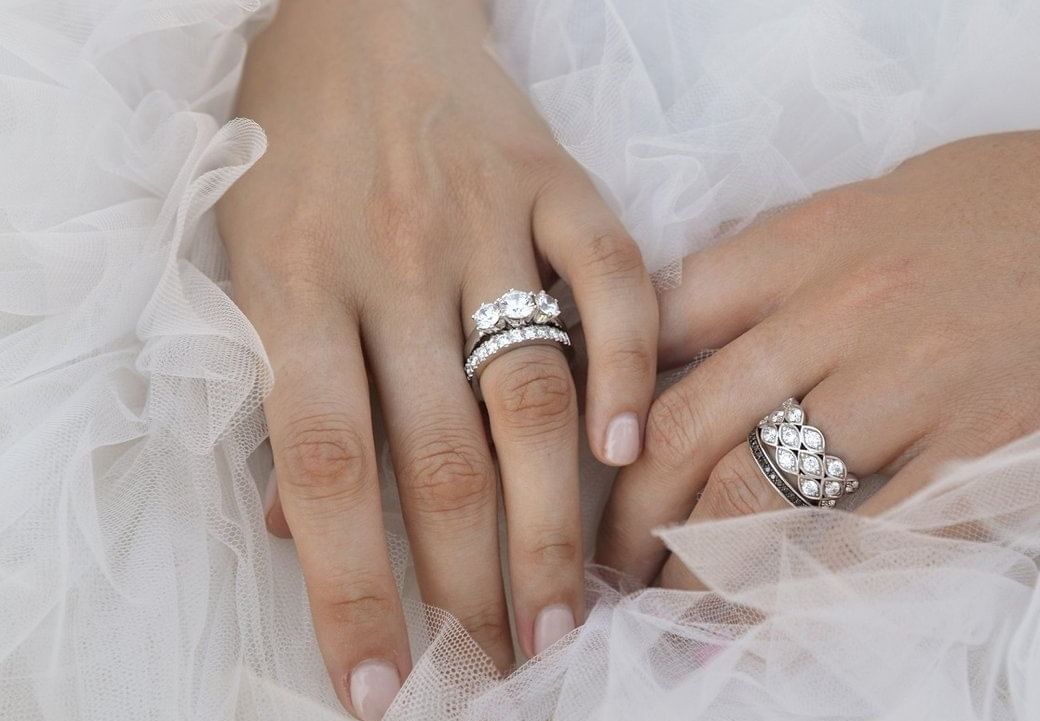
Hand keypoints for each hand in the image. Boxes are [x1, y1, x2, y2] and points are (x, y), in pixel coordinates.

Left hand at [218, 1, 656, 716]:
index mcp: (290, 284)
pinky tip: (631, 453)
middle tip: (504, 667)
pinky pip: (608, 280)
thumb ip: (278, 390)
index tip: (380, 689)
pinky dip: (625, 367)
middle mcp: (388, 259)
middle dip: (473, 583)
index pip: (325, 469)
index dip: (351, 592)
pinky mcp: (556, 179)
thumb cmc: (294, 149)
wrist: (361, 10)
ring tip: (568, 612)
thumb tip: (299, 536)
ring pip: (526, 389)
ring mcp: (481, 217)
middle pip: (439, 454)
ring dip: (554, 518)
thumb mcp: (249, 257)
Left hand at [595, 111, 1039, 589]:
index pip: (666, 314)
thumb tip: (746, 322)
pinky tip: (772, 632)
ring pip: (759, 497)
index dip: (612, 391)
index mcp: (823, 235)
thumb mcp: (921, 193)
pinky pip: (871, 549)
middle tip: (609, 560)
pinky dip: (810, 600)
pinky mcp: (993, 460)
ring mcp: (920, 388)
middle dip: (629, 507)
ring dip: (698, 568)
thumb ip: (822, 256)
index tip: (598, 448)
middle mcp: (850, 309)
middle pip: (687, 422)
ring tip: (672, 608)